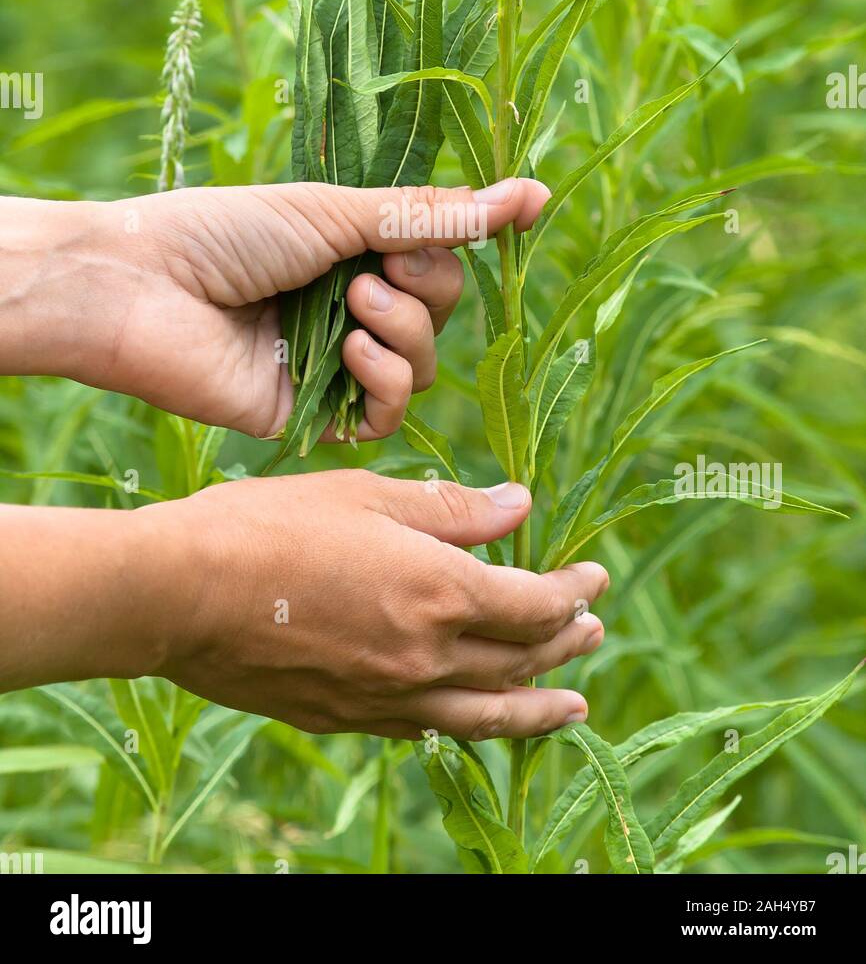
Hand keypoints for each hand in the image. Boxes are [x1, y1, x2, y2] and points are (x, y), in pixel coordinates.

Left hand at [1, 180, 547, 438]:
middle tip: (377, 268)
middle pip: (442, 311)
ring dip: (404, 331)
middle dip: (428, 288)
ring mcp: (332, 364)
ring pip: (423, 365)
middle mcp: (349, 307)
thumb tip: (529, 193)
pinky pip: (385, 416)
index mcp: (351, 251)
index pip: (441, 255)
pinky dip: (383, 383)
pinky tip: (350, 353)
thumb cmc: (225, 233)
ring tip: (352, 304)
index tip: (528, 209)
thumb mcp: (334, 211)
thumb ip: (429, 215)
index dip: (467, 240)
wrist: (142, 288)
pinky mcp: (311, 415)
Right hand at [138, 472, 607, 738]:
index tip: (594, 577)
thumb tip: (521, 505)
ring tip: (573, 708)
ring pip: (485, 714)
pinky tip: (475, 718)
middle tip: (594, 632)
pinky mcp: (346, 719)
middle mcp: (425, 657)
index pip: (535, 604)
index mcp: (439, 592)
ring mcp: (386, 698)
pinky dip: (466, 723)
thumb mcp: (365, 495)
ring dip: (536, 708)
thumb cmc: (268, 526)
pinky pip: (427, 730)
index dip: (573, 591)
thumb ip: (451, 509)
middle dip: (565, 644)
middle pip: (519, 661)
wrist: (179, 593)